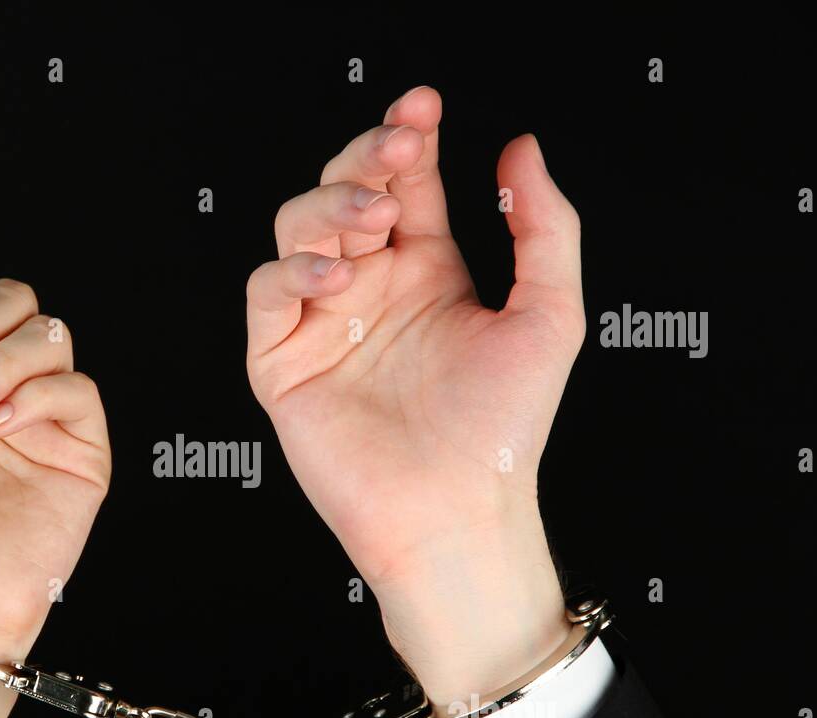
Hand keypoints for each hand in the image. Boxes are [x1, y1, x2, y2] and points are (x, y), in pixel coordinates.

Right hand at [245, 87, 584, 710]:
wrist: (456, 511)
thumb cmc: (502, 430)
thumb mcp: (549, 315)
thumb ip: (543, 227)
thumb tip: (521, 150)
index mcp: (428, 274)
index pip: (406, 185)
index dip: (409, 138)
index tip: (424, 107)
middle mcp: (372, 290)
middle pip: (344, 192)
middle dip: (364, 159)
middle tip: (396, 151)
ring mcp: (323, 323)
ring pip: (297, 229)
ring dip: (328, 205)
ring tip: (370, 219)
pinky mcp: (283, 361)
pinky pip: (267, 292)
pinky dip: (292, 269)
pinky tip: (337, 272)